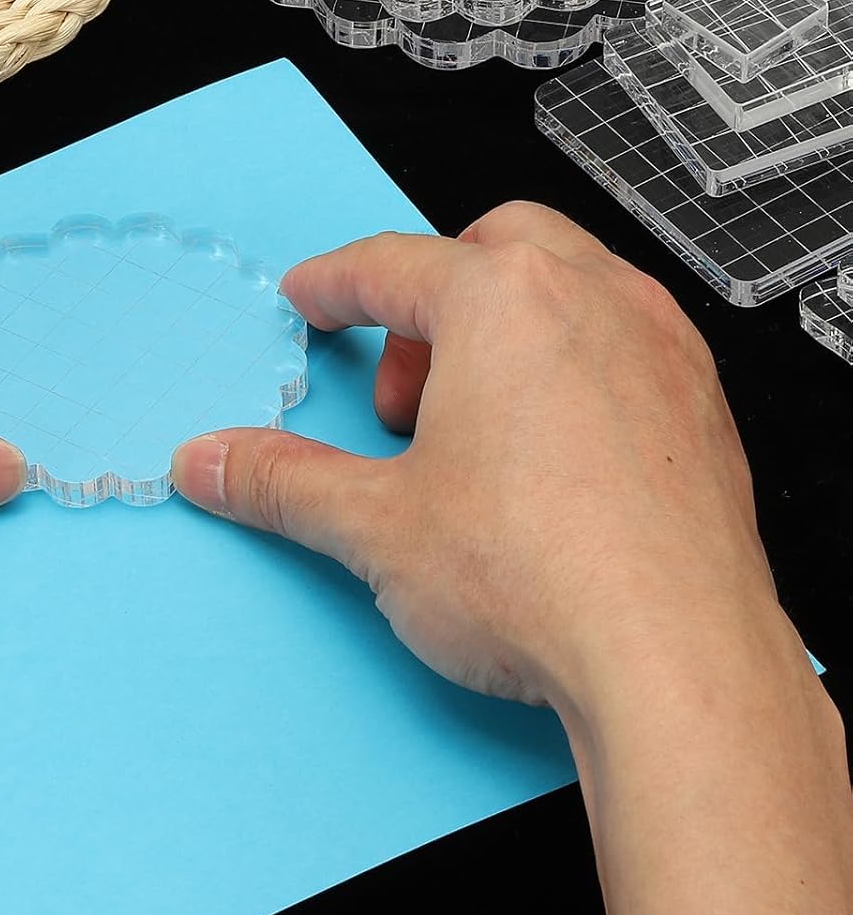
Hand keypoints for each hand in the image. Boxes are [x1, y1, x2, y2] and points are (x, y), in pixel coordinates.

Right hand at [172, 201, 852, 914]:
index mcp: (501, 299)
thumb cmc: (540, 578)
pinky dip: (573, 364)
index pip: (389, 264)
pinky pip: (626, 342)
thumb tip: (210, 461)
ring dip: (507, 326)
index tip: (312, 299)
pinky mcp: (704, 406)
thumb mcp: (376, 525)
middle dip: (432, 298)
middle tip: (401, 389)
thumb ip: (281, 480)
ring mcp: (660, 347)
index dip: (333, 285)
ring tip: (474, 420)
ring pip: (570, 284)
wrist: (680, 666)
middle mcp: (591, 299)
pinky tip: (549, 449)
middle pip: (491, 247)